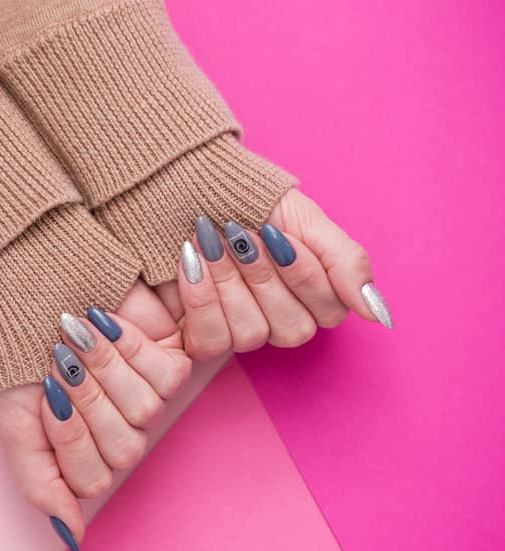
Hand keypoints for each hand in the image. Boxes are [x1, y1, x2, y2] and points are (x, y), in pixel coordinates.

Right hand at [0, 281, 190, 550]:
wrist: (32, 286)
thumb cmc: (18, 355)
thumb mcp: (15, 422)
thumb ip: (40, 483)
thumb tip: (73, 538)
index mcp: (79, 452)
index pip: (91, 478)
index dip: (68, 436)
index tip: (44, 395)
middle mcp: (117, 429)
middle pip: (124, 448)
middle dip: (88, 400)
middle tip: (61, 363)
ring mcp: (147, 396)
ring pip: (147, 412)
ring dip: (108, 369)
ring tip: (80, 334)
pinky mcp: (173, 358)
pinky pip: (170, 375)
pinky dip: (135, 346)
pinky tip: (110, 323)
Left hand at [155, 188, 391, 357]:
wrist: (194, 188)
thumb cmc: (252, 203)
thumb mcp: (307, 221)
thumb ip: (346, 263)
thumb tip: (380, 316)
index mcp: (314, 299)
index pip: (329, 312)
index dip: (302, 272)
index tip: (276, 232)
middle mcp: (280, 323)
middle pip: (291, 329)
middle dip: (262, 274)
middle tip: (241, 234)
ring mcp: (240, 333)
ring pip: (250, 335)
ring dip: (228, 280)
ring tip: (210, 239)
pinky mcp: (201, 337)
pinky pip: (210, 341)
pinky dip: (199, 297)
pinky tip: (191, 260)